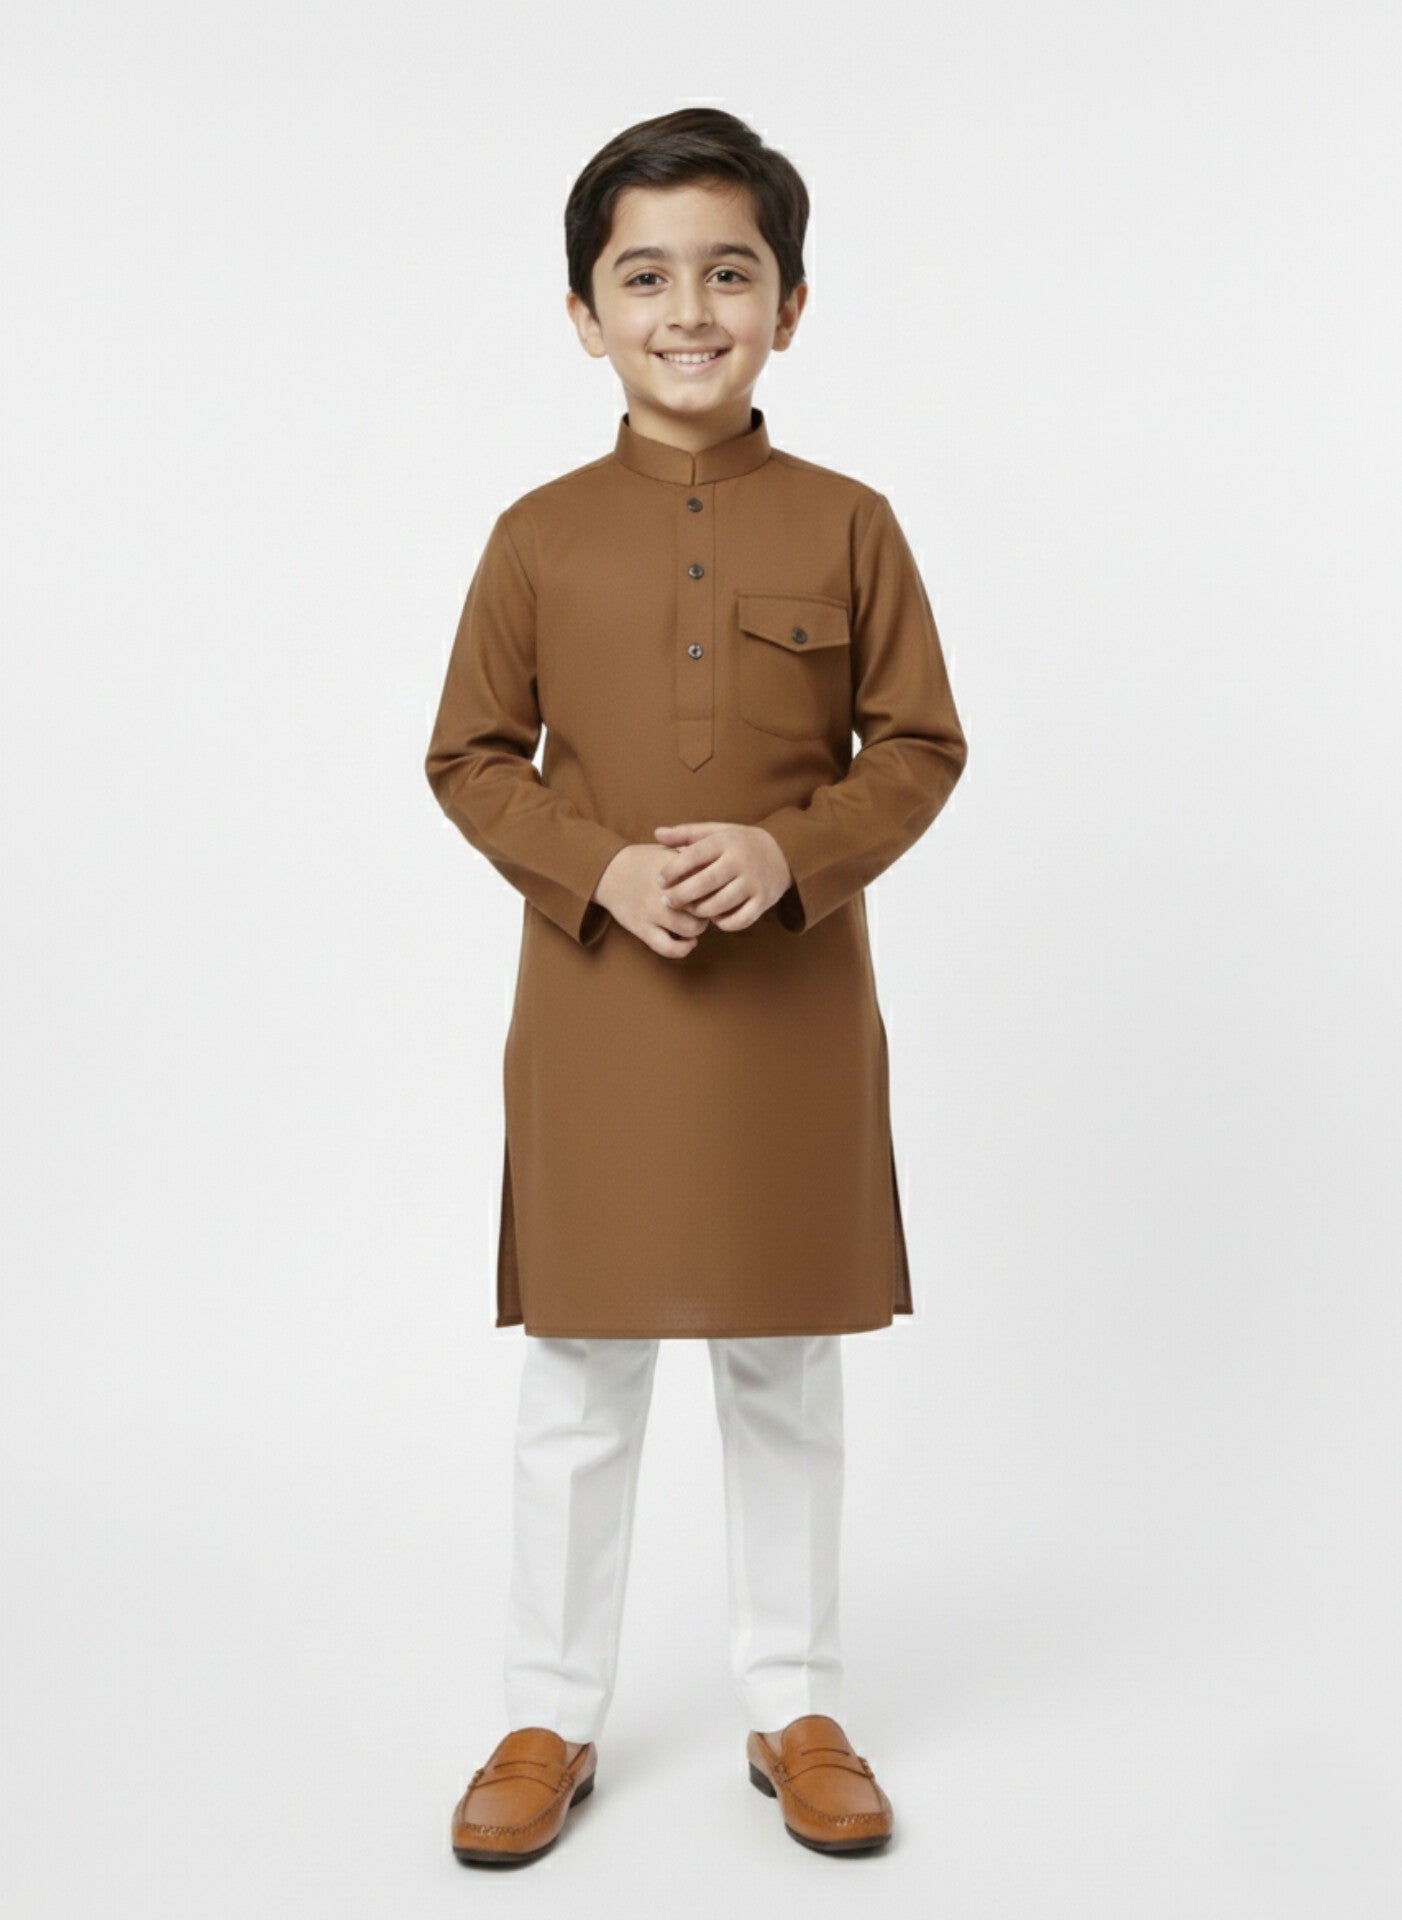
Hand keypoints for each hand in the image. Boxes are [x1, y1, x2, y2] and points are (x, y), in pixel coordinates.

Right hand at [593, 844, 712, 958]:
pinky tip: (687, 942)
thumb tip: (726, 868)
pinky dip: (683, 948)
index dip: (718, 889)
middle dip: (710, 908)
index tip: (717, 890)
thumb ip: (698, 857)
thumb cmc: (648, 861)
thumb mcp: (672, 851)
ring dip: (698, 927)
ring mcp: (652, 910)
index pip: (711, 883)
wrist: (609, 870)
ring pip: (692, 928)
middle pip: (706, 906)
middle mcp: (665, 890)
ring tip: (694, 921)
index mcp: (677, 868)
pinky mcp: (642, 928)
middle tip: (705, 907)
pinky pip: (669, 948)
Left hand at [651, 821, 791, 931]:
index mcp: (726, 842)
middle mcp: (741, 862)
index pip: (694, 855)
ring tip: (689, 909)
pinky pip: (740, 920)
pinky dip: (723, 923)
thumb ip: (686, 833)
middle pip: (705, 883)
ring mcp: (754, 883)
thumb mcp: (716, 832)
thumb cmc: (739, 843)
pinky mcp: (763, 901)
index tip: (659, 881)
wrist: (783, 853)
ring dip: (700, 911)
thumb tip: (657, 833)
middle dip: (681, 895)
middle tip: (666, 901)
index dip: (673, 870)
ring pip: (720, 904)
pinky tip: (713, 917)